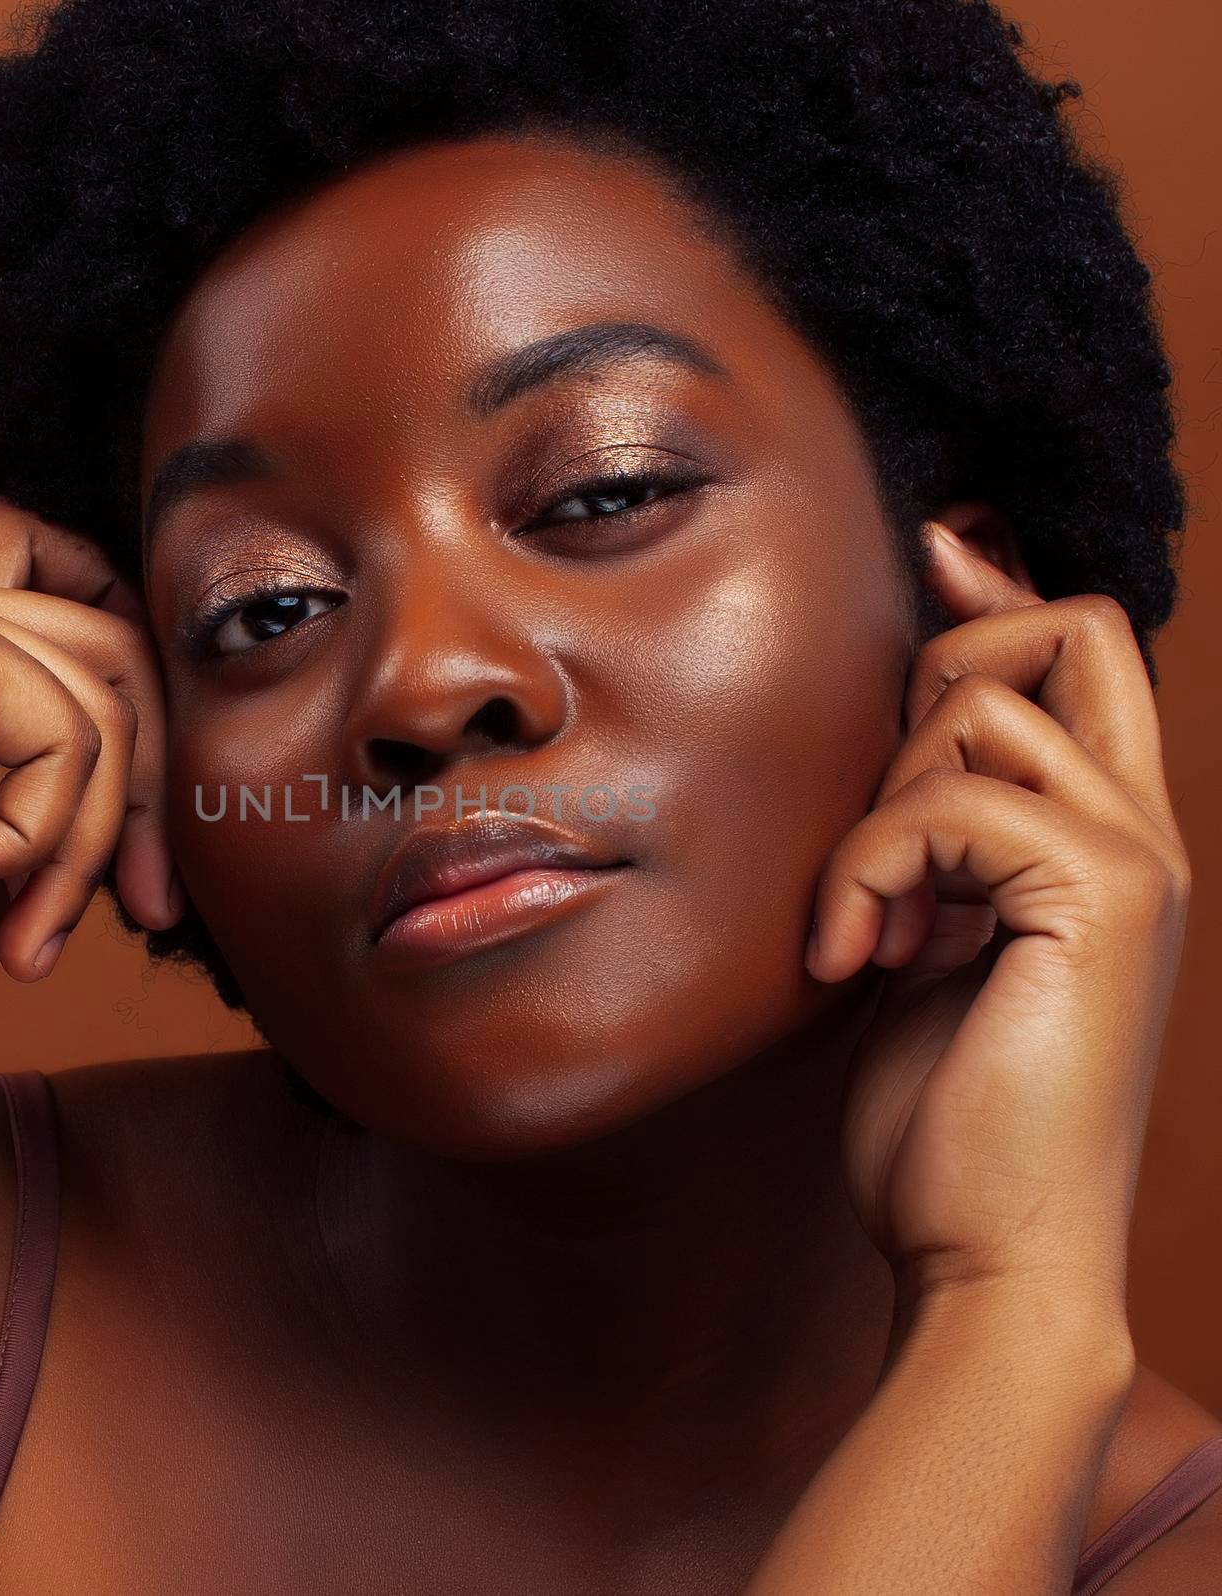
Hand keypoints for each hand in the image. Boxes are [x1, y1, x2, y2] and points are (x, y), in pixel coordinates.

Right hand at [0, 496, 179, 1068]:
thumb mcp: (6, 856)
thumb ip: (68, 786)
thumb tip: (167, 787)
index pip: (59, 560)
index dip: (130, 649)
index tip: (142, 797)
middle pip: (116, 640)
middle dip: (148, 788)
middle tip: (143, 900)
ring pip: (105, 702)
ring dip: (90, 841)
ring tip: (30, 925)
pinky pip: (69, 731)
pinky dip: (44, 832)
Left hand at [813, 511, 1190, 1314]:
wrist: (989, 1250)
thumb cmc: (947, 1112)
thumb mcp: (926, 943)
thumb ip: (931, 842)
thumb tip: (897, 745)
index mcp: (1100, 838)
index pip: (1080, 654)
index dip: (1001, 593)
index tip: (933, 550)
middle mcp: (1138, 832)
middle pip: (1073, 630)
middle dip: (944, 675)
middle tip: (885, 820)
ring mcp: (1131, 862)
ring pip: (984, 711)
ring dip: (882, 806)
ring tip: (869, 925)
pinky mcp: (1099, 901)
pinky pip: (945, 802)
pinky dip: (864, 871)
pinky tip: (852, 961)